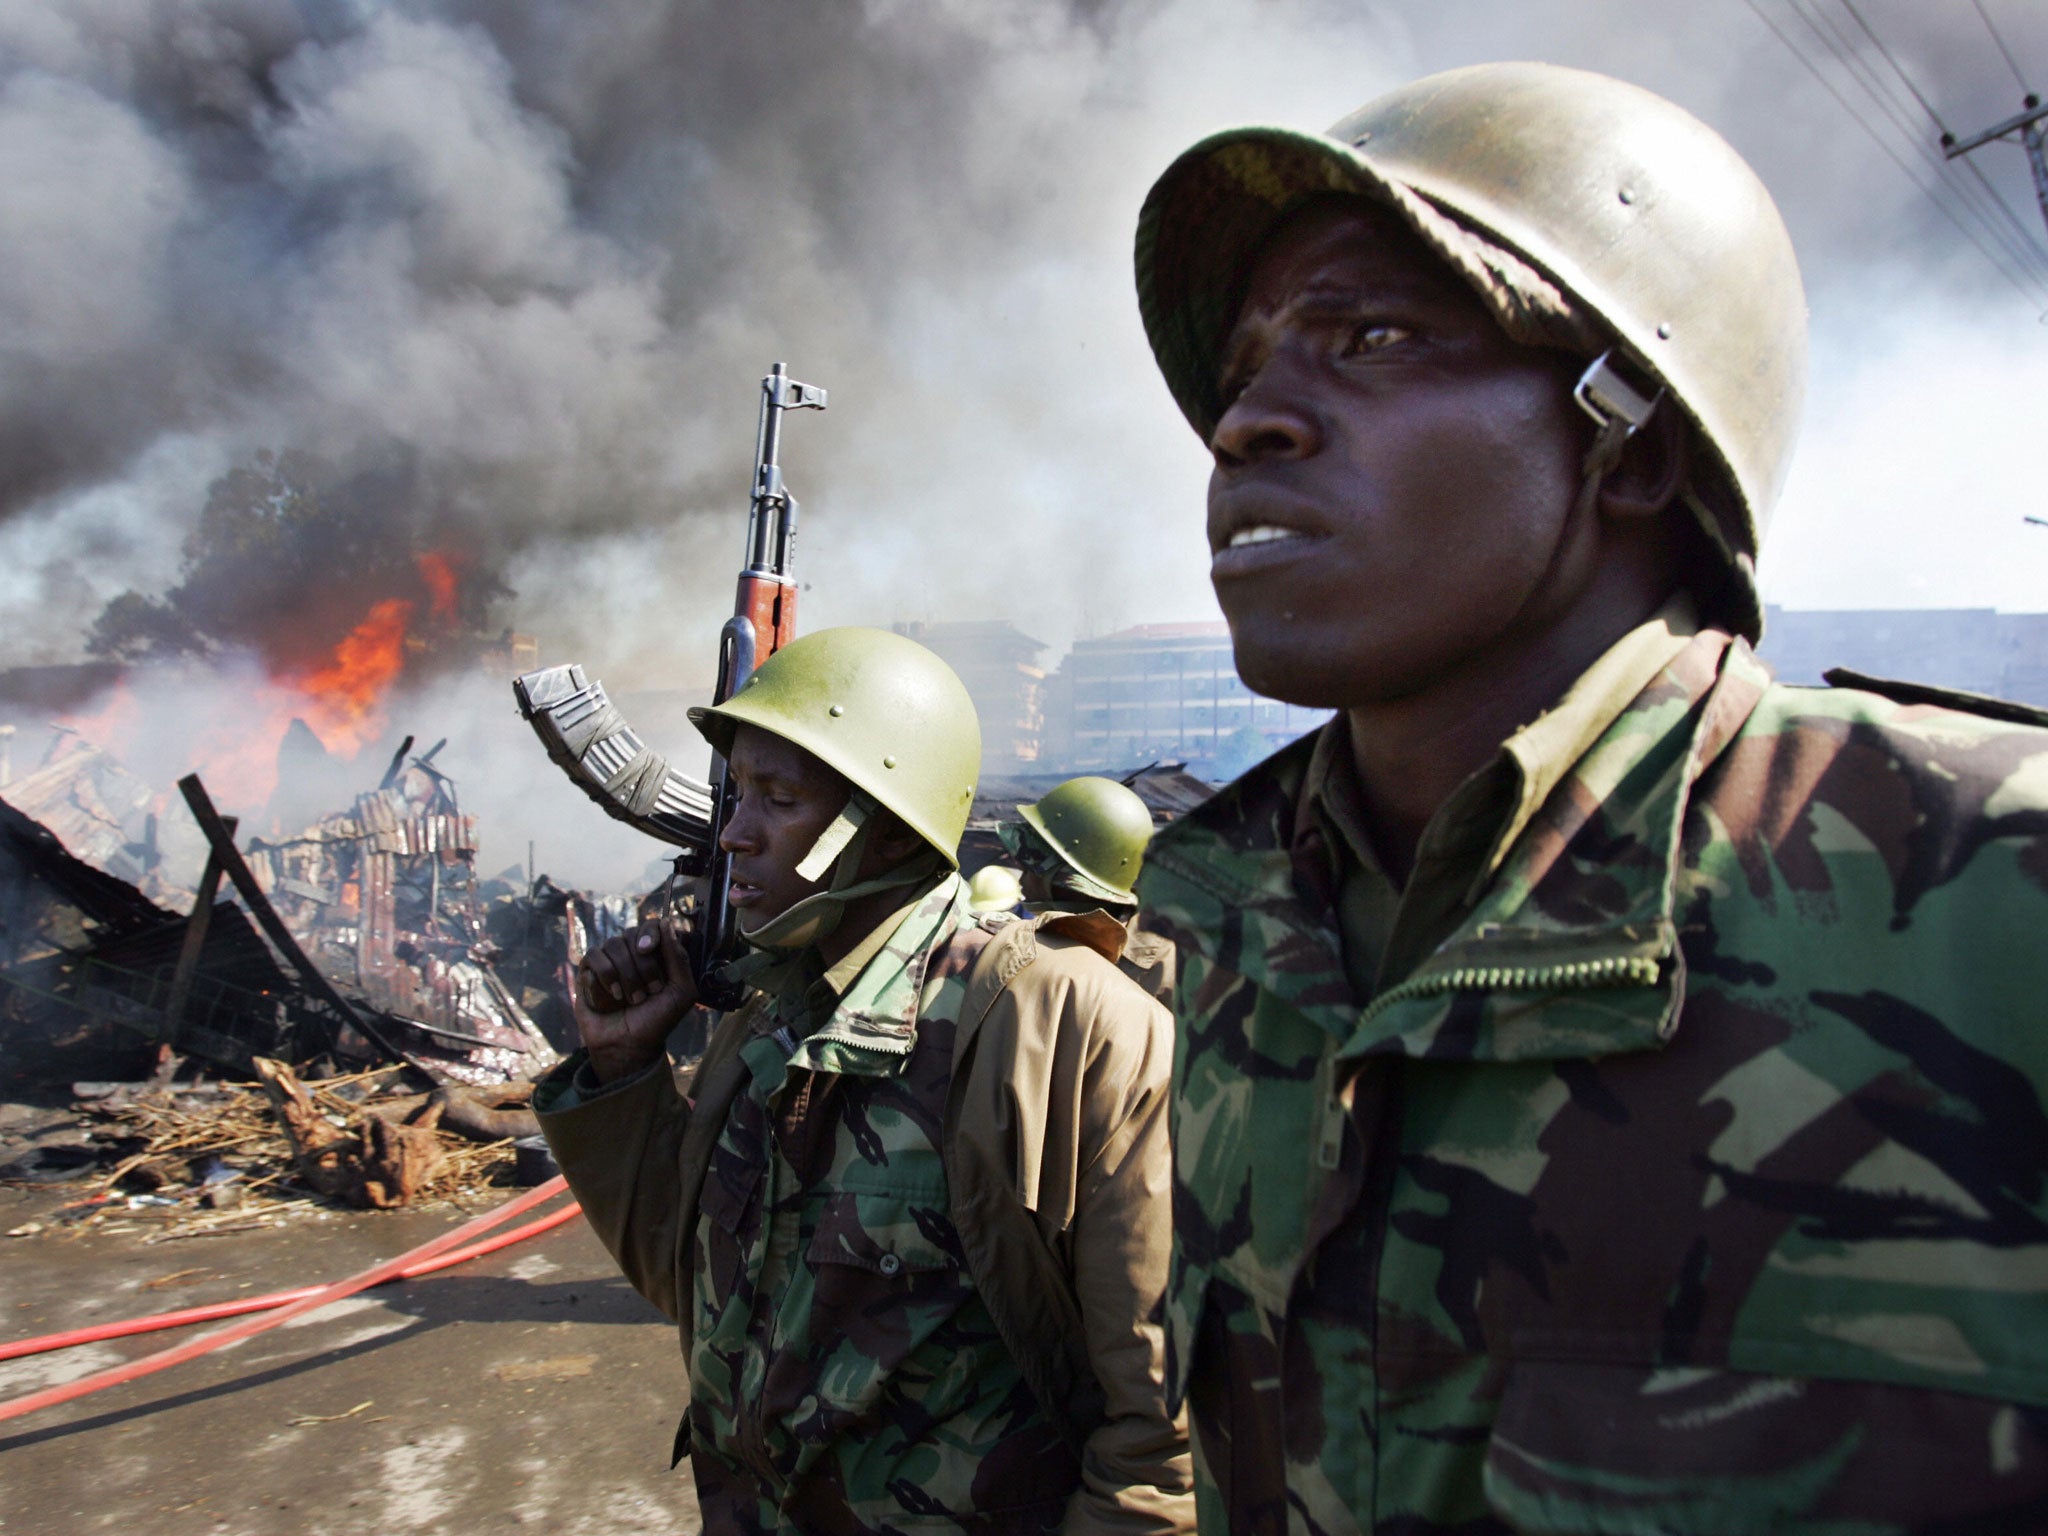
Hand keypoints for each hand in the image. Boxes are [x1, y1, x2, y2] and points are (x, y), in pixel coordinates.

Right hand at [572, 919, 699, 1083]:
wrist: (628, 1046)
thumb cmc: (657, 1020)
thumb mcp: (681, 992)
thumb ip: (679, 958)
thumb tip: (666, 922)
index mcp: (656, 954)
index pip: (653, 924)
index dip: (651, 932)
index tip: (649, 948)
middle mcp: (632, 953)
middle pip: (633, 934)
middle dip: (643, 965)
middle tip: (650, 992)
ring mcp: (610, 960)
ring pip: (614, 944)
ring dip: (626, 975)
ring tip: (632, 1000)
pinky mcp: (589, 971)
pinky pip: (594, 956)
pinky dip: (605, 975)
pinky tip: (614, 996)